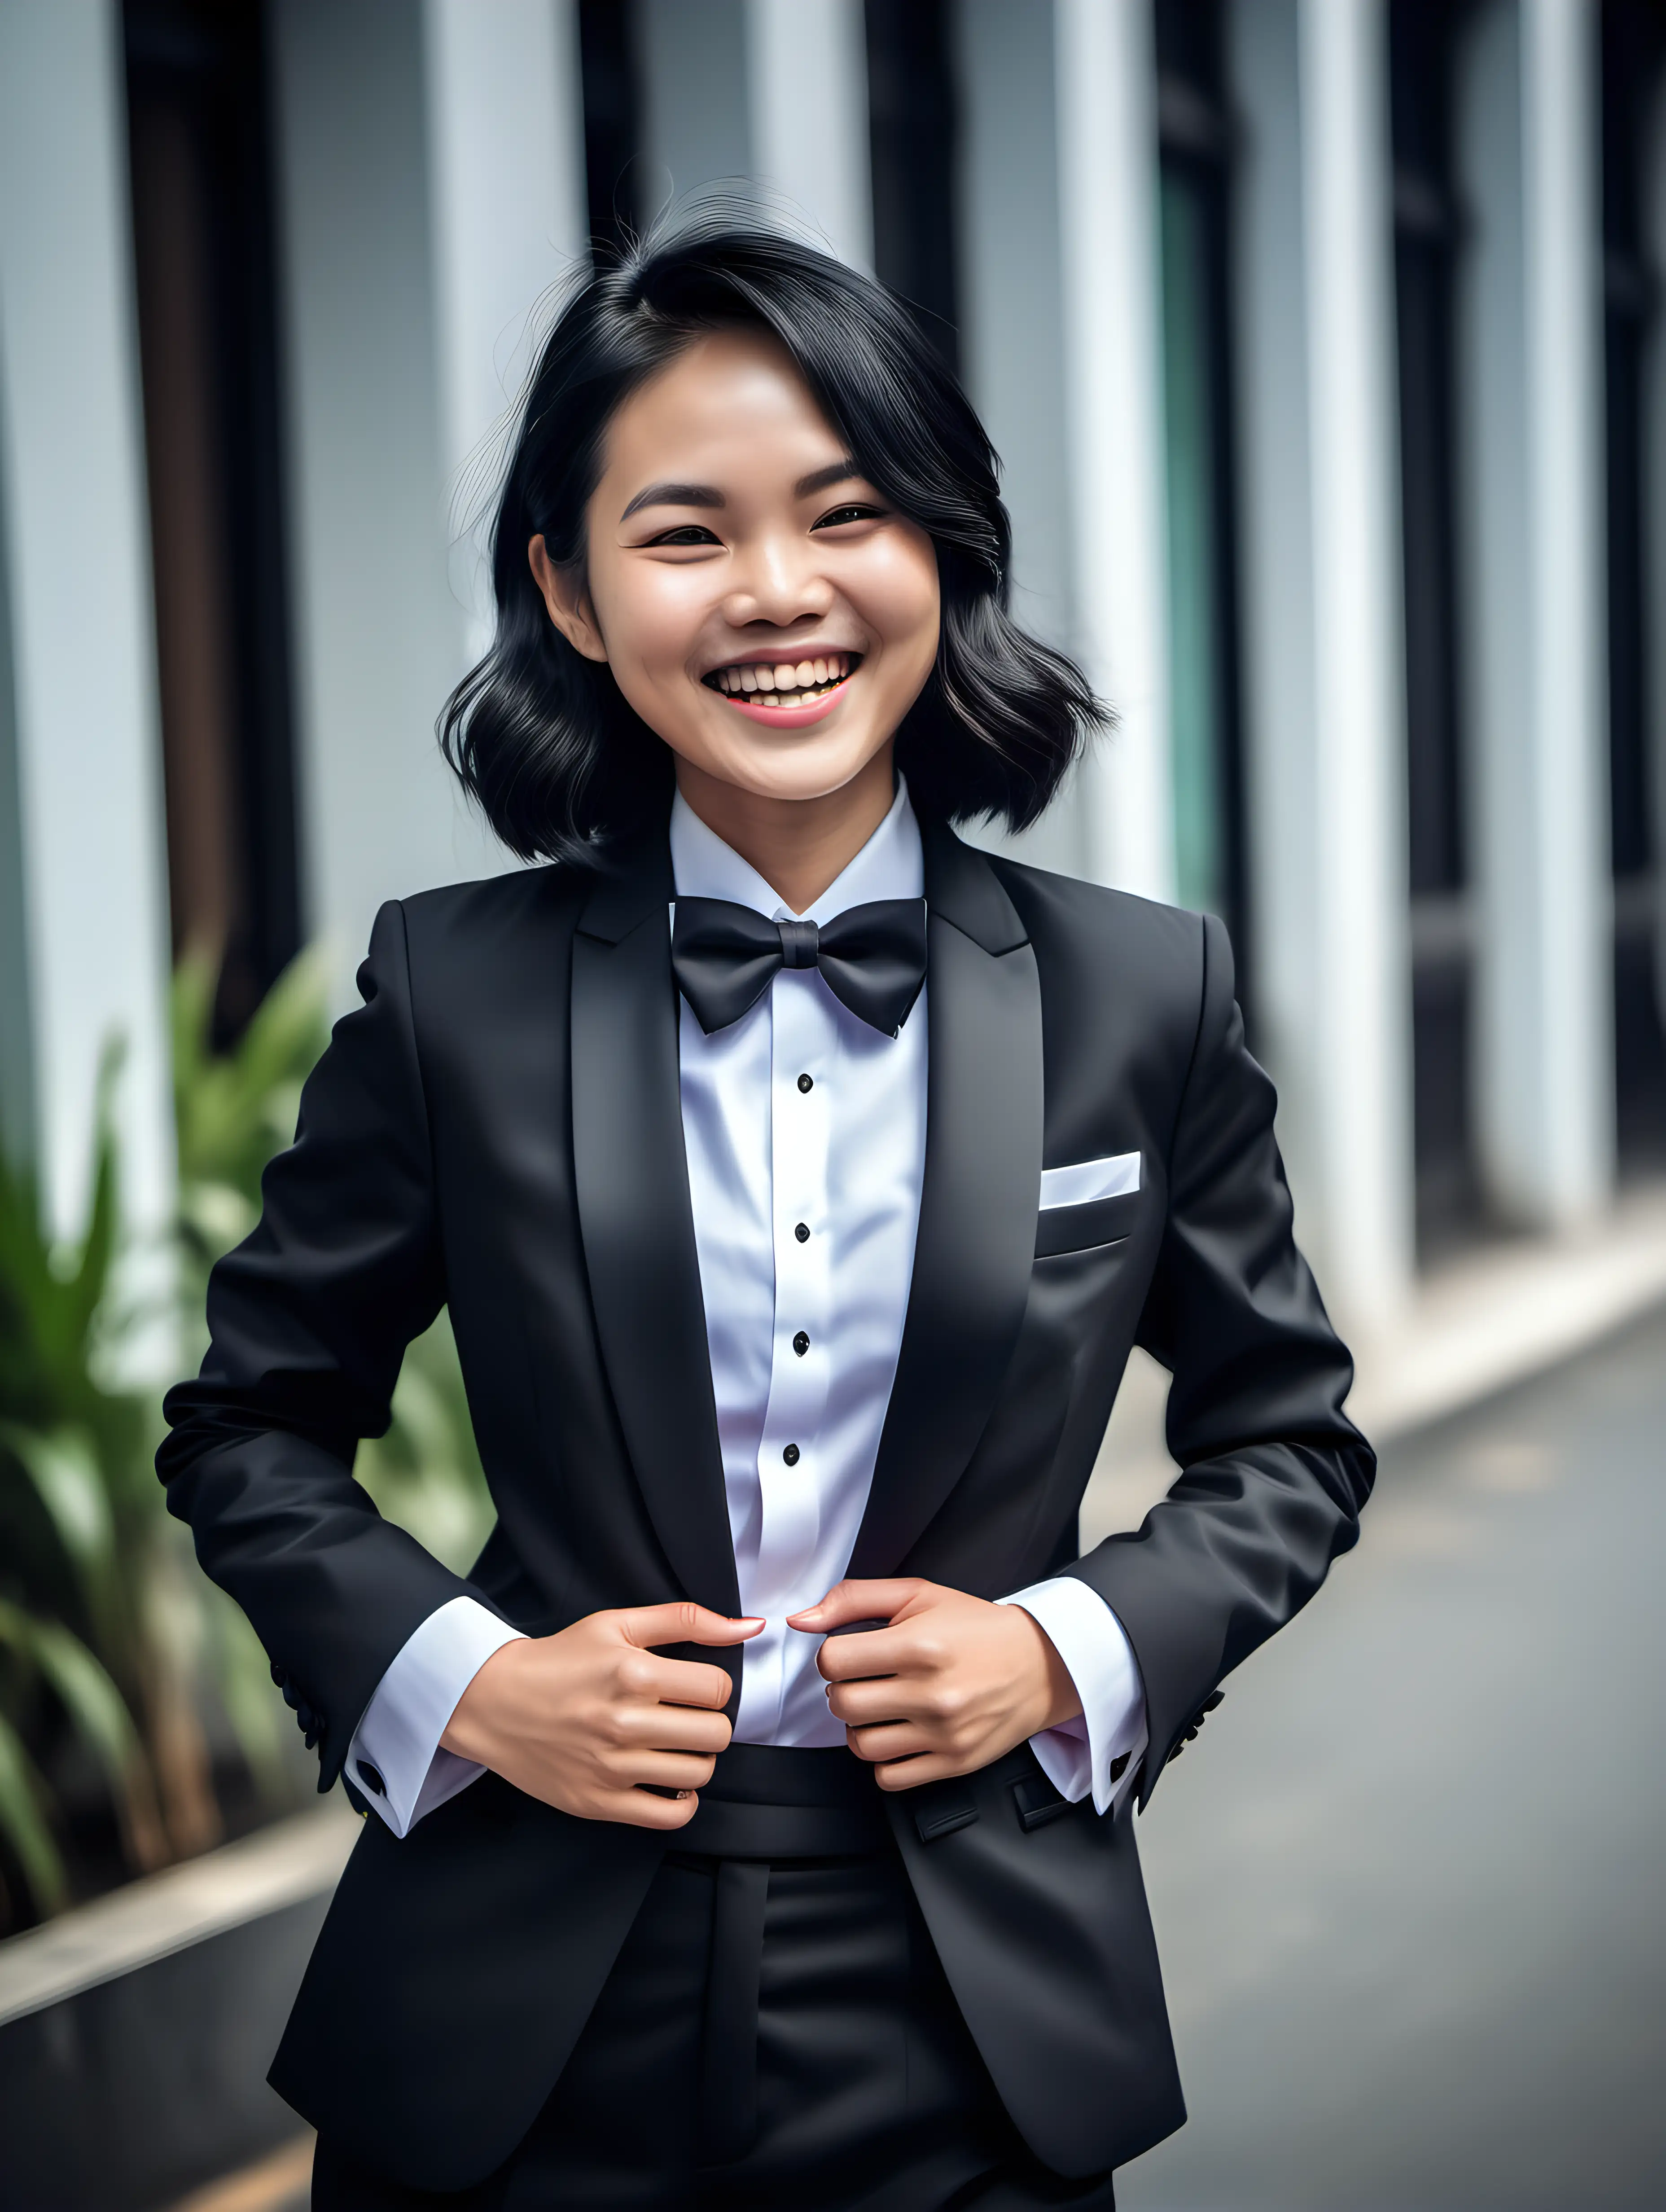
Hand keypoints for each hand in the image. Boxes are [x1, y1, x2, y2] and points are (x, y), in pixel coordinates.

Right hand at [439, 1602, 761, 1829]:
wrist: (493, 1702)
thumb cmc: (560, 1659)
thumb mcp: (617, 1623)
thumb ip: (687, 1620)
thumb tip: (751, 1627)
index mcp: (632, 1673)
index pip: (719, 1688)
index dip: (712, 1685)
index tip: (691, 1685)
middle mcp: (623, 1723)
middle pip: (717, 1733)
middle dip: (710, 1721)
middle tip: (685, 1715)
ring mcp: (610, 1768)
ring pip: (699, 1773)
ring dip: (697, 1758)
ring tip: (674, 1743)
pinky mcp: (598, 1803)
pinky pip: (670, 1816)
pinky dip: (682, 1800)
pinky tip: (670, 1779)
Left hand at [787, 1579, 1080, 1790]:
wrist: (1040, 1663)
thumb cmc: (975, 1627)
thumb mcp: (917, 1594)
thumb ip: (853, 1599)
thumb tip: (799, 1620)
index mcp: (919, 1646)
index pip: (834, 1661)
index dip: (833, 1655)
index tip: (851, 1653)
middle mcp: (932, 1693)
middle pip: (841, 1705)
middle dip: (843, 1690)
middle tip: (865, 1680)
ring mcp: (943, 1733)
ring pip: (860, 1745)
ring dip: (860, 1725)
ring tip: (882, 1706)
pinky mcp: (953, 1762)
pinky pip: (888, 1776)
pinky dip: (883, 1758)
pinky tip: (898, 1732)